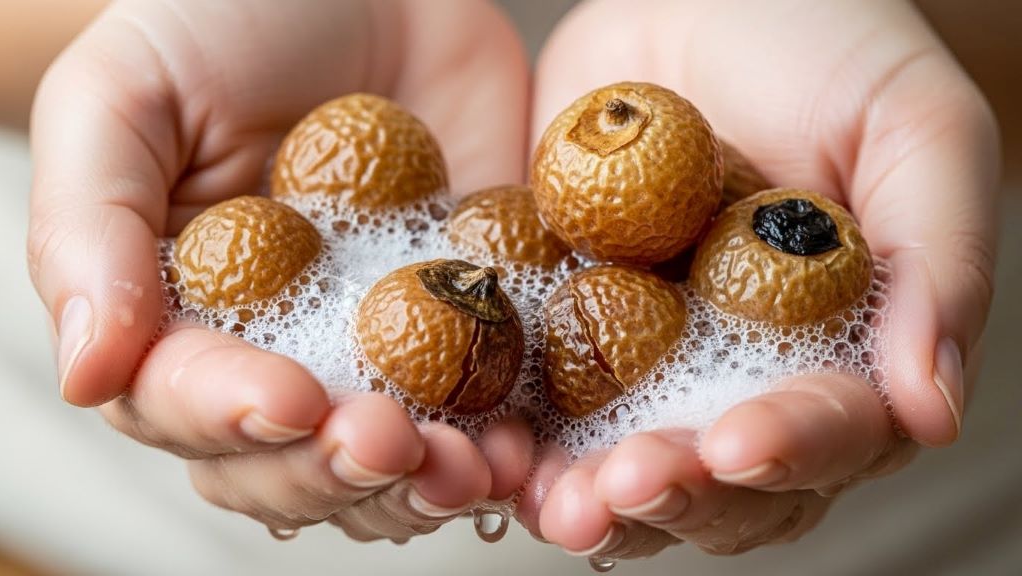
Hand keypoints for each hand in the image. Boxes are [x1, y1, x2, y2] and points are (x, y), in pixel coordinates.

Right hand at [27, 0, 532, 538]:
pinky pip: (491, 407)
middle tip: (390, 444)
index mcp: (181, 319)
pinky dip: (508, 442)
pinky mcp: (473, 326)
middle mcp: (279, 354)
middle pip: (291, 465)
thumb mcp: (127, 95)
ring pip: (392, 465)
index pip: (188, 406)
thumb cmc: (229, 21)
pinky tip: (528, 444)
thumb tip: (85, 373)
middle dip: (337, 471)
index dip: (233, 419)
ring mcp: (384, 349)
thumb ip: (86, 228)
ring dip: (428, 485)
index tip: (289, 401)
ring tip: (471, 467)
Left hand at [520, 0, 998, 556]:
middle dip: (676, 492)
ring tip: (558, 504)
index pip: (831, 430)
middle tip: (626, 486)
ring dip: (591, 495)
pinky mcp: (563, 329)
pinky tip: (493, 450)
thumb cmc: (824, 46)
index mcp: (842, 348)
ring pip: (624, 462)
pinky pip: (537, 398)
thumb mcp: (911, 126)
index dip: (789, 447)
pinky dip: (517, 435)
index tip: (738, 444)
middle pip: (721, 478)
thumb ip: (938, 259)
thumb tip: (933, 408)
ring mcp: (646, 360)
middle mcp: (742, 375)